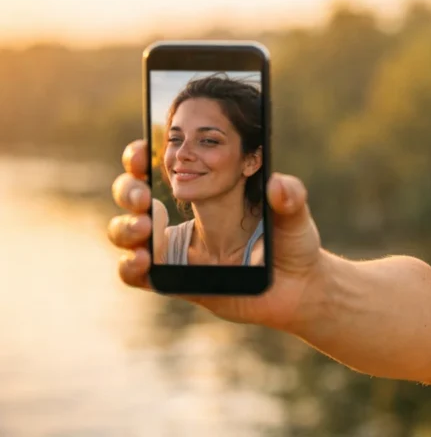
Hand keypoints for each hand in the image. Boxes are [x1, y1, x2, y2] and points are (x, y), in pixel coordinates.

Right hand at [108, 140, 326, 330]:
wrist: (297, 289)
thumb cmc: (293, 245)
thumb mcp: (294, 217)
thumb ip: (291, 198)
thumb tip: (277, 184)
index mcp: (205, 192)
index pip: (161, 168)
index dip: (140, 157)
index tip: (142, 148)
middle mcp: (181, 218)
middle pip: (132, 196)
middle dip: (128, 189)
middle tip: (143, 195)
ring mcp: (173, 251)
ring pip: (127, 233)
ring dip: (125, 226)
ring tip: (145, 227)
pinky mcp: (174, 282)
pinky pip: (137, 276)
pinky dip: (129, 267)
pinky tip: (142, 260)